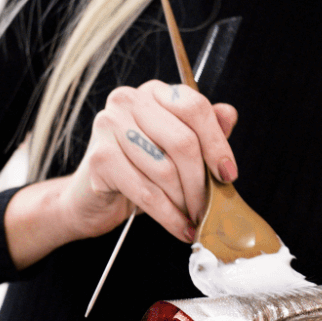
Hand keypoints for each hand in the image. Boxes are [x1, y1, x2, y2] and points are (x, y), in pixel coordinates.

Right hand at [60, 80, 237, 243]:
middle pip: (183, 142)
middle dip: (201, 182)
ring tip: (193, 218)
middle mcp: (129, 100)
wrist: (92, 199)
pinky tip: (181, 228)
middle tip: (209, 207)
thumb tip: (229, 114)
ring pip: (166, 170)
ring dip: (185, 202)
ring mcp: (110, 126)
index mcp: (154, 92)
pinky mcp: (100, 158)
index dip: (217, 144)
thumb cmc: (139, 171)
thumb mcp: (176, 150)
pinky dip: (169, 216)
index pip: (195, 108)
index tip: (228, 175)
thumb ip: (203, 130)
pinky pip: (147, 192)